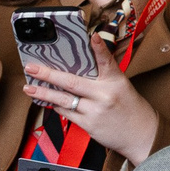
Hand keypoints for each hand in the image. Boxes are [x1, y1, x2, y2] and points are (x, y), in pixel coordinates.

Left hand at [22, 33, 161, 167]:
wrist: (141, 134)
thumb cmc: (129, 107)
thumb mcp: (121, 86)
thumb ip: (102, 77)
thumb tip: (80, 67)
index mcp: (116, 81)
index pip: (107, 62)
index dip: (99, 48)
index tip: (92, 36)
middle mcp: (104, 94)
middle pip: (72, 82)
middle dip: (48, 74)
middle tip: (31, 67)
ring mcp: (95, 110)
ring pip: (63, 99)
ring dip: (44, 93)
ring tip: (28, 87)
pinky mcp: (88, 124)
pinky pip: (66, 112)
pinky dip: (55, 105)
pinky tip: (45, 99)